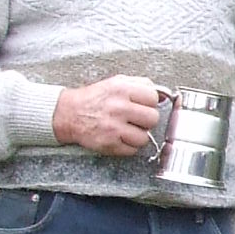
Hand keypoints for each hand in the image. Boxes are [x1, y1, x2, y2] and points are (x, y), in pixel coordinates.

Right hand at [53, 74, 167, 156]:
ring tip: (126, 129)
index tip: (142, 105)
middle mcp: (118, 108)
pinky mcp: (109, 144)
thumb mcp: (117, 83)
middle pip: (153, 119)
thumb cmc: (96, 98)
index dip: (150, 103)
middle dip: (146, 120)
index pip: (153, 98)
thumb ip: (141, 85)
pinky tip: (119, 137)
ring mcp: (114, 127)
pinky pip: (132, 150)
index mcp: (122, 89)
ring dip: (137, 135)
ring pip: (144, 138)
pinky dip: (128, 146)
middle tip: (135, 119)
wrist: (69, 113)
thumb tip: (164, 95)